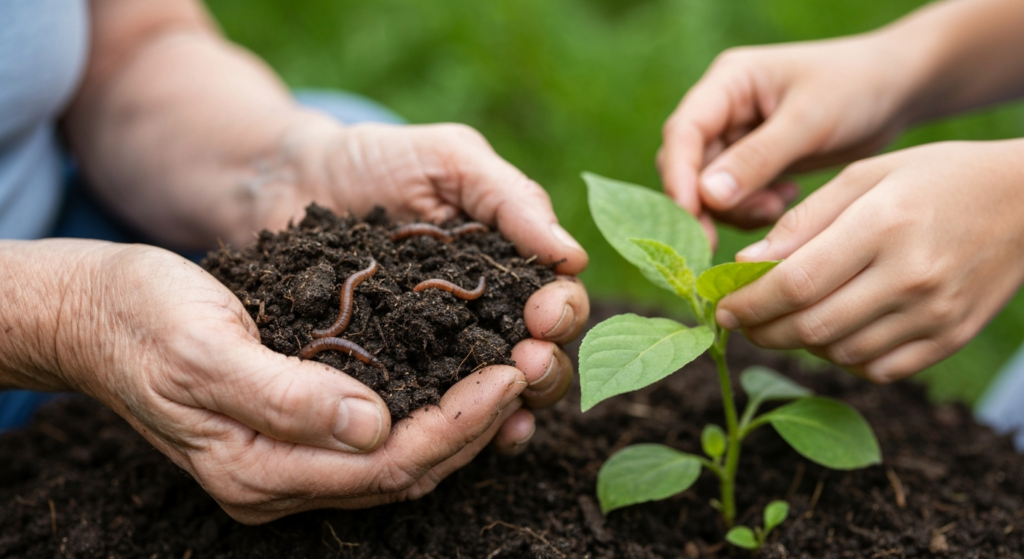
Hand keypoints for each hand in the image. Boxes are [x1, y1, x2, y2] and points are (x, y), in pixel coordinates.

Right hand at [55, 242, 584, 522]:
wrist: (97, 312)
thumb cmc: (144, 321)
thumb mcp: (206, 353)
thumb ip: (285, 399)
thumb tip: (375, 426)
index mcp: (260, 471)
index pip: (387, 464)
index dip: (457, 423)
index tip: (510, 374)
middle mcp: (283, 477)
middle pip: (406, 468)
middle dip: (477, 423)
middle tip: (533, 368)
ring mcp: (291, 458)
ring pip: (401, 455)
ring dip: (463, 418)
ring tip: (516, 369)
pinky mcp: (297, 426)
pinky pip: (381, 431)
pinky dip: (429, 406)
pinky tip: (464, 372)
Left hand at [246, 119, 589, 449]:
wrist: (290, 180)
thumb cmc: (376, 159)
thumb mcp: (450, 159)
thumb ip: (510, 200)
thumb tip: (573, 258)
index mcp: (509, 266)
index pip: (557, 299)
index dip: (562, 311)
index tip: (544, 315)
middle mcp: (484, 315)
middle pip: (538, 356)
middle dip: (544, 366)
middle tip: (528, 364)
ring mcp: (439, 350)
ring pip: (494, 393)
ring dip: (512, 405)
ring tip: (508, 411)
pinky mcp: (395, 374)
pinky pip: (431, 407)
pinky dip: (455, 427)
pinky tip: (463, 437)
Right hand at [658, 32, 927, 243]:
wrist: (897, 90)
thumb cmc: (858, 88)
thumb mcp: (810, 120)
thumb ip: (758, 158)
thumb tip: (706, 198)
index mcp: (728, 83)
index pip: (683, 132)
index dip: (679, 176)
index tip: (693, 216)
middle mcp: (722, 109)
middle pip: (688, 165)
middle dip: (708, 203)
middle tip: (731, 236)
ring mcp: (735, 137)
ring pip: (707, 188)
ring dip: (736, 209)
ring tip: (780, 206)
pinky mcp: (752, 163)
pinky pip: (733, 197)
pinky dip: (753, 209)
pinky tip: (787, 198)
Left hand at [714, 140, 1023, 382]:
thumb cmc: (934, 178)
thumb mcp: (865, 175)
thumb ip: (803, 221)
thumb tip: (746, 266)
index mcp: (883, 225)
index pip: (795, 283)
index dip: (748, 303)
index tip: (720, 306)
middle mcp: (911, 277)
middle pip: (812, 327)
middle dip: (762, 331)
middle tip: (739, 322)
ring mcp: (935, 315)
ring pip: (840, 354)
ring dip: (798, 345)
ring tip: (781, 322)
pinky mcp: (950, 339)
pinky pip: (877, 369)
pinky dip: (841, 359)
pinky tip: (829, 335)